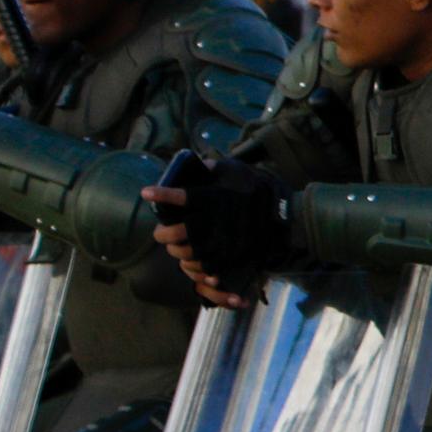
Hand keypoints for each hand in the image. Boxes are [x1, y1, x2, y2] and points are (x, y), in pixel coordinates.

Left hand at [139, 158, 291, 310]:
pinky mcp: (229, 257)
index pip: (181, 196)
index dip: (162, 195)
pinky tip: (191, 261)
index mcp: (214, 198)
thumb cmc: (259, 191)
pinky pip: (203, 267)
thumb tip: (200, 165)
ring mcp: (221, 242)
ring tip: (175, 247)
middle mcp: (214, 222)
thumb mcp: (238, 171)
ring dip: (176, 251)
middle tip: (161, 232)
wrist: (285, 217)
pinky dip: (194, 266)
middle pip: (176, 232)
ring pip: (186, 252)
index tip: (146, 193)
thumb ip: (217, 168)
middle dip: (163, 233)